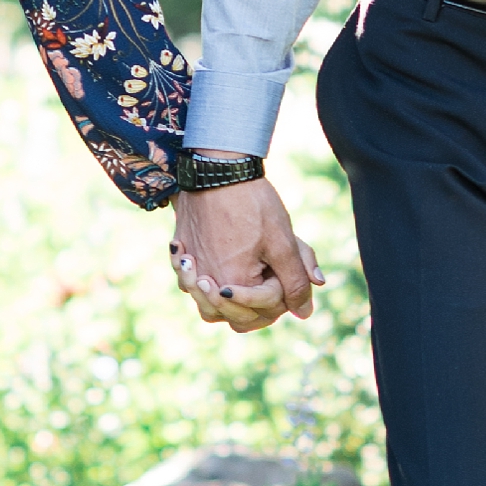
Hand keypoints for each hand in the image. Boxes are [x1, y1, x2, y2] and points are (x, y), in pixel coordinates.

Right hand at [170, 166, 324, 335]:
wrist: (219, 168)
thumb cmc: (254, 205)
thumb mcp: (283, 243)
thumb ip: (296, 281)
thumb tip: (304, 312)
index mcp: (233, 285)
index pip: (262, 312)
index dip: (283, 297)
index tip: (285, 272)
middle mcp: (206, 282)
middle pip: (233, 317)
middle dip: (255, 304)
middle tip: (268, 278)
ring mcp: (189, 267)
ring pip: (207, 304)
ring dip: (226, 300)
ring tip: (241, 280)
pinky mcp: (180, 249)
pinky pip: (189, 281)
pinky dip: (204, 280)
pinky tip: (217, 265)